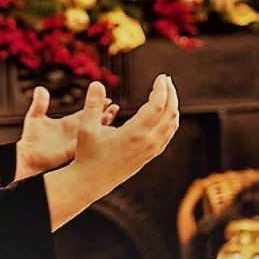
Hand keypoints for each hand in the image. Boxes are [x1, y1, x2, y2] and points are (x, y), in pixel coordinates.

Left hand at [14, 86, 119, 179]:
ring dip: (104, 125)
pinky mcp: (73, 151)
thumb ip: (40, 103)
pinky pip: (87, 143)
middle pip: (94, 121)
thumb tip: (40, 88)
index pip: (86, 112)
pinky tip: (104, 132)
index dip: (97, 106)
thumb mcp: (35, 117)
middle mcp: (75, 132)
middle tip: (116, 107)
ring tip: (113, 115)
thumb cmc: (31, 139)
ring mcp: (75, 142)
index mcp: (68, 123)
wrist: (27, 157)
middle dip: (106, 114)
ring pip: (94, 132)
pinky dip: (96, 138)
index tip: (108, 99)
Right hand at [71, 75, 179, 195]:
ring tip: (167, 92)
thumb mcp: (85, 128)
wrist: (92, 181)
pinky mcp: (149, 156)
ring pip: (172, 125)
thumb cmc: (87, 154)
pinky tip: (164, 113)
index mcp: (134, 134)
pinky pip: (167, 135)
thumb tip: (96, 82)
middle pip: (170, 114)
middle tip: (166, 79)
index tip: (160, 77)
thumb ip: (92, 104)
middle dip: (171, 94)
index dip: (161, 89)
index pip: (157, 106)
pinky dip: (170, 120)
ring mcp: (150, 151)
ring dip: (173, 106)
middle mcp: (147, 142)